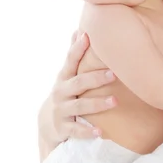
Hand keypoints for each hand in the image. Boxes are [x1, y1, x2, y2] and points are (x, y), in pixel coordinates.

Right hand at [38, 31, 116, 148]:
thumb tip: (79, 30)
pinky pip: (76, 131)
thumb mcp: (66, 76)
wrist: (47, 123)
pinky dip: (88, 131)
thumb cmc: (65, 94)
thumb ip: (74, 56)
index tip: (87, 37)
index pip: (70, 61)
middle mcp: (61, 93)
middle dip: (96, 78)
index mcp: (64, 78)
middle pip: (78, 83)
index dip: (77, 48)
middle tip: (114, 74)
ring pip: (80, 106)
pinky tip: (100, 132)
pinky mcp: (63, 128)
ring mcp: (62, 111)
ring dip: (97, 104)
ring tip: (115, 101)